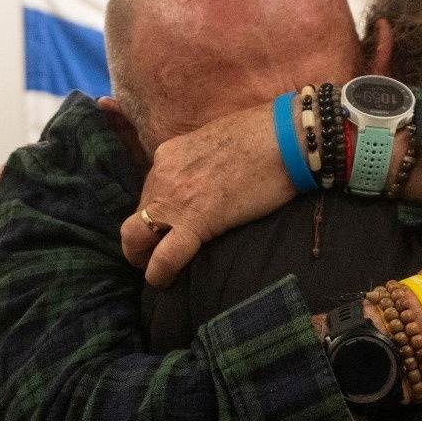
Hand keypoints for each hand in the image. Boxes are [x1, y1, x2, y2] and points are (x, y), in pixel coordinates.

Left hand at [119, 101, 292, 288]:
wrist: (286, 137)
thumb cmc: (264, 137)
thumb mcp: (216, 142)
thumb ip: (200, 163)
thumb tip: (205, 181)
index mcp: (168, 155)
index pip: (148, 192)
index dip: (155, 215)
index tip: (167, 228)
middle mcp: (162, 174)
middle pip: (135, 216)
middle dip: (139, 240)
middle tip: (155, 254)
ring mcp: (174, 198)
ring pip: (136, 237)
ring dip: (143, 258)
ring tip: (158, 271)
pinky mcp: (195, 220)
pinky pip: (164, 257)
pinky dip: (159, 275)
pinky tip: (164, 283)